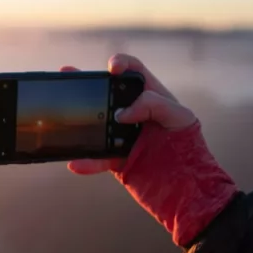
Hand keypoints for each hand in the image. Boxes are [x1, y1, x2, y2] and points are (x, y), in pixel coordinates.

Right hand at [60, 54, 198, 175]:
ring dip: (79, 120)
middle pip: (107, 93)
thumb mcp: (180, 118)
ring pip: (97, 124)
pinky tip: (76, 163)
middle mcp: (135, 114)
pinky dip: (87, 162)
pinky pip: (98, 159)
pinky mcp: (118, 160)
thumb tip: (120, 113)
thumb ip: (154, 105)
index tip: (112, 69)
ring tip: (62, 114)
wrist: (190, 189)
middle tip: (70, 75)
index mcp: (152, 97)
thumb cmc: (191, 148)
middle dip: (89, 84)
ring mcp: (124, 137)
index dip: (121, 64)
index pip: (134, 71)